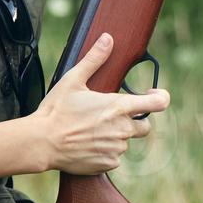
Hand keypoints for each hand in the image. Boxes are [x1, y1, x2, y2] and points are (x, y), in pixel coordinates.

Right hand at [28, 32, 169, 174]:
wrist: (41, 142)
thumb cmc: (56, 110)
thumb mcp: (73, 79)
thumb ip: (94, 59)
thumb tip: (108, 38)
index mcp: (118, 107)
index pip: (158, 103)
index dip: (160, 98)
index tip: (152, 95)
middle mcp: (122, 129)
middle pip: (144, 126)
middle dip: (134, 121)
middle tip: (111, 116)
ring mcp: (116, 148)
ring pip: (125, 142)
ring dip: (115, 136)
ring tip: (91, 130)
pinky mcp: (107, 164)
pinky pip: (114, 157)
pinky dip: (105, 151)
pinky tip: (88, 144)